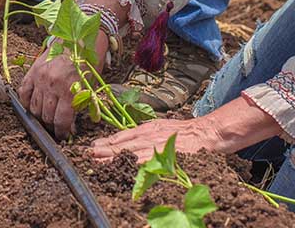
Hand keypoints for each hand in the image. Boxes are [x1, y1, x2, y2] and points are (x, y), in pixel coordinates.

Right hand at [18, 32, 108, 138]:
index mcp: (70, 90)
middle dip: (52, 125)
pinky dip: (26, 102)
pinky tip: (33, 105)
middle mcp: (53, 85)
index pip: (61, 121)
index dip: (62, 132)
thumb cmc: (88, 62)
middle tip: (57, 125)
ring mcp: (40, 78)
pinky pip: (23, 93)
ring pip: (34, 108)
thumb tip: (72, 126)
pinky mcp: (32, 71)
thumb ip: (81, 105)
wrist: (78, 36)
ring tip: (47, 115)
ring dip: (40, 115)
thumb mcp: (91, 85)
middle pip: (46, 116)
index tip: (64, 135)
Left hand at [91, 117, 218, 162]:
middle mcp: (148, 135)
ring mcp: (156, 144)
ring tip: (98, 162)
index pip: (122, 136)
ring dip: (112, 158)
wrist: (205, 133)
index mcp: (147, 129)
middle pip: (122, 144)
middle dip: (104, 150)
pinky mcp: (165, 154)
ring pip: (129, 153)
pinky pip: (146, 161)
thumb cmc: (185, 132)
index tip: (93, 146)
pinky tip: (123, 168)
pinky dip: (134, 164)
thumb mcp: (161, 128)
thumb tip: (131, 139)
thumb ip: (146, 134)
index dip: (107, 142)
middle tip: (89, 154)